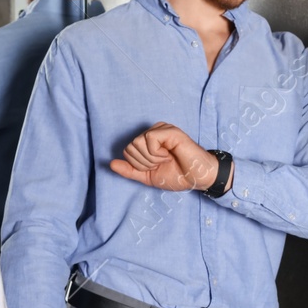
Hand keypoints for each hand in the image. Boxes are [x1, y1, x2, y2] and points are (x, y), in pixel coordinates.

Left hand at [109, 122, 223, 192]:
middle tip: (162, 163)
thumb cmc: (177, 175)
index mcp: (147, 141)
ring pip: (137, 143)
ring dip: (151, 159)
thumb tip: (110, 164)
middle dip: (145, 162)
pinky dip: (157, 153)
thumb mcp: (148, 176)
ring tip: (167, 159)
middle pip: (130, 147)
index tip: (157, 167)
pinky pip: (149, 140)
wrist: (197, 178)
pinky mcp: (169, 130)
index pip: (127, 151)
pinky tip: (170, 154)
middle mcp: (153, 132)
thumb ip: (130, 171)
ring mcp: (161, 129)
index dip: (139, 165)